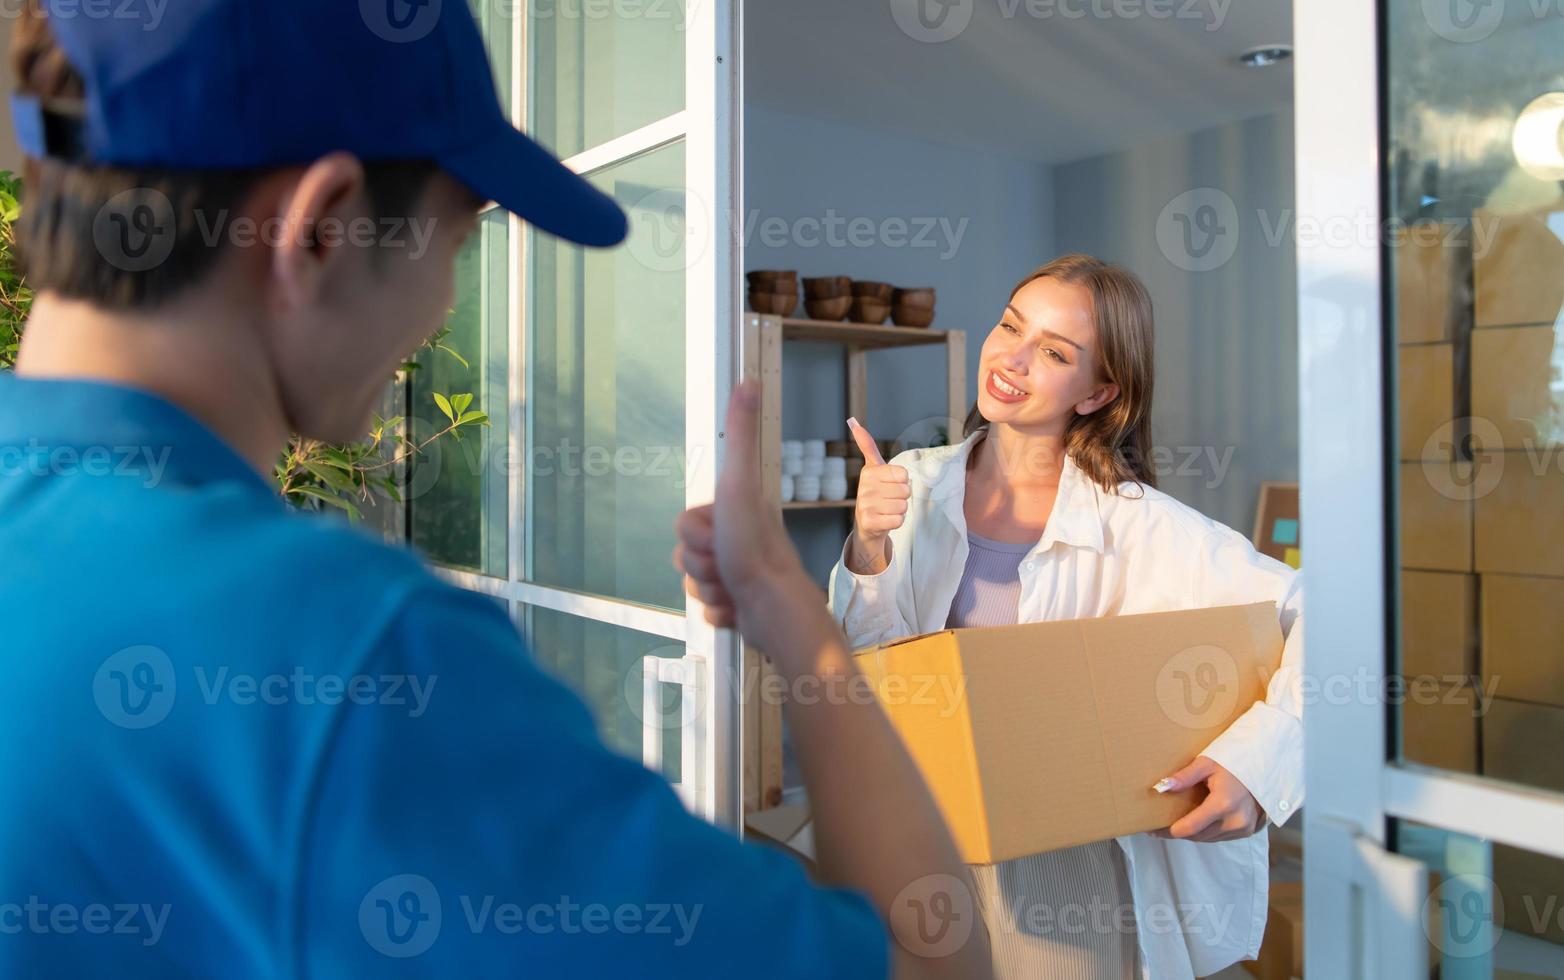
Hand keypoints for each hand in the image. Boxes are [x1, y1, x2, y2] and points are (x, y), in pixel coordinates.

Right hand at [673, 380, 806, 632]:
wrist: (774, 610)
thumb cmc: (754, 547)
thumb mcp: (740, 483)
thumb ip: (742, 436)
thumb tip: (750, 381)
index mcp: (738, 512)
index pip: (685, 525)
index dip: (694, 536)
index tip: (720, 537)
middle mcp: (741, 540)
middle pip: (686, 555)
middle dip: (700, 566)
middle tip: (727, 567)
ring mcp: (741, 575)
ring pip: (696, 583)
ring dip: (709, 590)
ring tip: (734, 590)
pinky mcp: (741, 607)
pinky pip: (709, 610)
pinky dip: (719, 613)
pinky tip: (737, 609)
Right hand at [846, 418, 908, 573]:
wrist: (866, 523)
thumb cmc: (875, 492)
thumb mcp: (873, 468)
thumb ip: (867, 446)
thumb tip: (855, 423)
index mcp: (869, 472)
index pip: (903, 474)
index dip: (902, 481)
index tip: (889, 484)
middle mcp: (864, 488)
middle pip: (905, 490)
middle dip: (901, 496)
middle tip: (888, 499)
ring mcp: (865, 505)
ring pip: (903, 506)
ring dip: (899, 510)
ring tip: (886, 509)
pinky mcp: (870, 522)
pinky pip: (898, 520)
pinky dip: (897, 521)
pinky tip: (885, 520)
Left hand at [1155, 756, 1266, 842]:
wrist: (1264, 767)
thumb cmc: (1234, 761)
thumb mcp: (1207, 763)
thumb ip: (1185, 776)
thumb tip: (1161, 787)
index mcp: (1223, 804)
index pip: (1191, 827)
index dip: (1170, 831)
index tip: (1154, 830)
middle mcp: (1235, 820)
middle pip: (1198, 835)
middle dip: (1179, 832)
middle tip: (1161, 826)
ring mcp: (1243, 828)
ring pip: (1209, 838)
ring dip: (1193, 833)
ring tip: (1177, 824)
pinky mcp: (1248, 831)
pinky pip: (1220, 836)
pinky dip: (1207, 832)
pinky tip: (1198, 822)